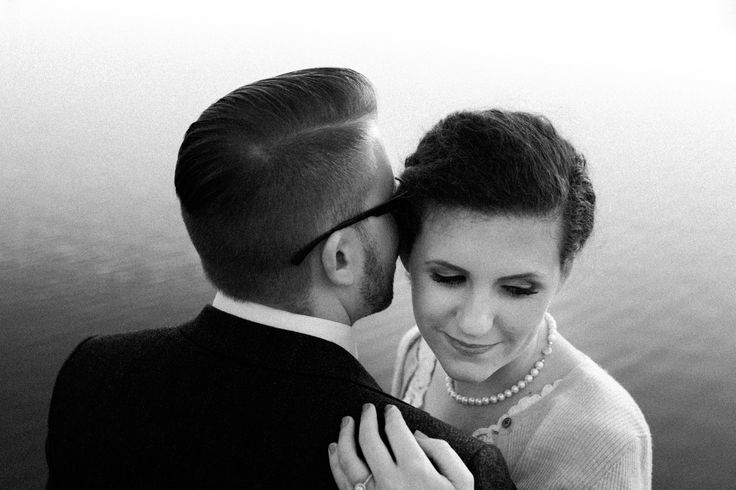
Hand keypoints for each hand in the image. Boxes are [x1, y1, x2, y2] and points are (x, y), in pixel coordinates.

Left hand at [328, 403, 473, 489]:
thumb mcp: (461, 482)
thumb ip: (442, 452)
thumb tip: (417, 436)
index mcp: (416, 471)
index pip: (396, 432)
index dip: (391, 416)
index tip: (390, 411)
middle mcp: (389, 482)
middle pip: (368, 441)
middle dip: (366, 419)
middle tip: (366, 409)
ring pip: (348, 460)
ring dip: (344, 436)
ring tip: (346, 422)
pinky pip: (341, 482)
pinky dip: (334, 461)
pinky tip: (334, 448)